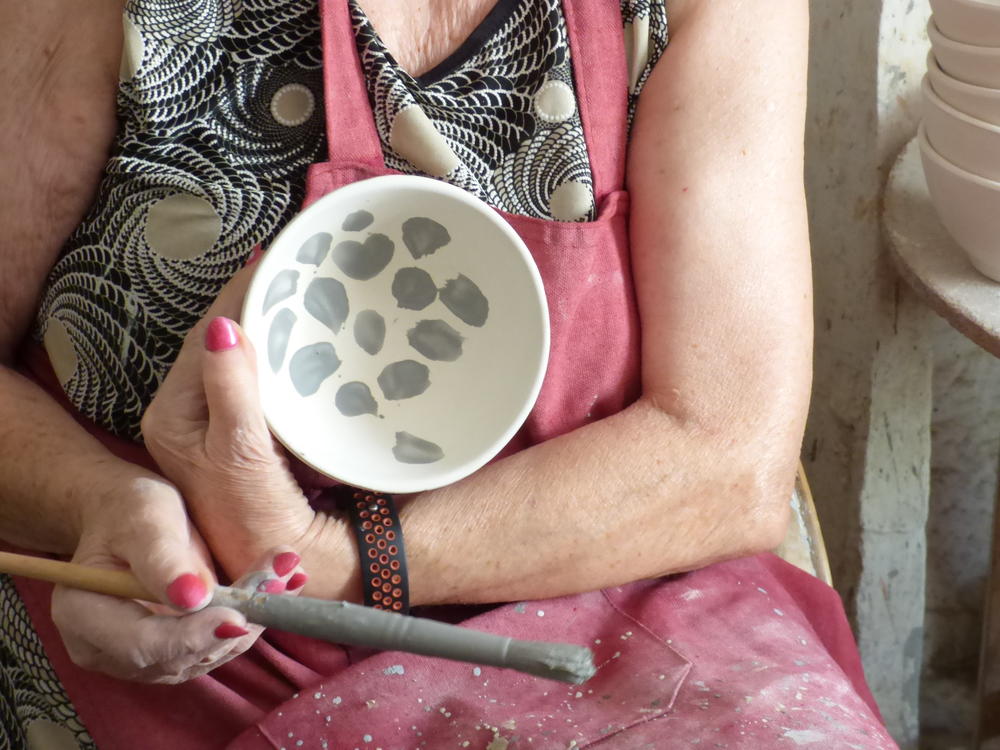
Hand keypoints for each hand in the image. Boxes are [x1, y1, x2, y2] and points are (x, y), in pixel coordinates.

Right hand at [50, 469, 307, 682]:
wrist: (129, 516)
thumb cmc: (129, 509)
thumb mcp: (144, 518)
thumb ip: (163, 558)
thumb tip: (193, 598)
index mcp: (82, 616)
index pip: (140, 645)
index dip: (192, 635)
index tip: (238, 616)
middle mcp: (107, 649)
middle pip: (179, 656)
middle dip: (237, 621)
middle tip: (280, 580)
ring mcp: (142, 658)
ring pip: (207, 654)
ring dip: (254, 618)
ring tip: (287, 575)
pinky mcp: (174, 652)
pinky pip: (218, 645)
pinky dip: (253, 618)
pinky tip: (282, 585)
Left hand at [141, 267, 319, 579]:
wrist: (286, 561)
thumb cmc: (259, 516)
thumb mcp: (240, 452)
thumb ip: (232, 389)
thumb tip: (224, 328)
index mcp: (174, 413)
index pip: (206, 336)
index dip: (238, 295)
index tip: (271, 259)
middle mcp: (187, 412)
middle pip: (220, 339)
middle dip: (253, 302)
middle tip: (288, 266)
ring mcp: (215, 420)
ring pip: (240, 353)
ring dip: (266, 323)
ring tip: (295, 288)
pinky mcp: (242, 428)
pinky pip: (258, 374)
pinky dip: (278, 351)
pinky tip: (300, 335)